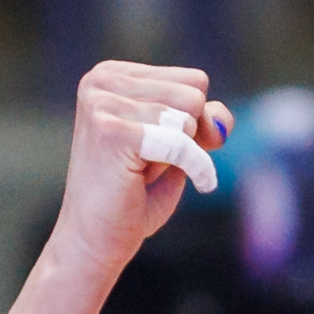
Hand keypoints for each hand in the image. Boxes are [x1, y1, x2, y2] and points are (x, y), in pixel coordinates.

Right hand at [54, 61, 233, 276]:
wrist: (96, 239)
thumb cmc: (135, 195)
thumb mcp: (182, 144)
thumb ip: (206, 118)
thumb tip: (218, 121)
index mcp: (114, 74)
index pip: (194, 81)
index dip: (194, 122)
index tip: (158, 148)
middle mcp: (102, 79)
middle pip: (194, 94)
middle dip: (187, 138)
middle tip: (148, 164)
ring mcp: (102, 102)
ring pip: (188, 116)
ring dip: (180, 155)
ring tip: (140, 172)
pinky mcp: (110, 130)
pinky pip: (180, 142)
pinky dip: (185, 167)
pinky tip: (151, 185)